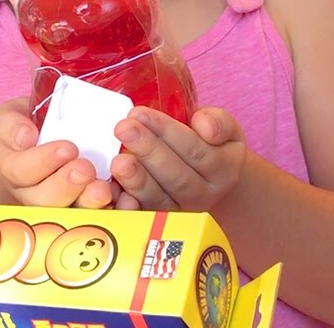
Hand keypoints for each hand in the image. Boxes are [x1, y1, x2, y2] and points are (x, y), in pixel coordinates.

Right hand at [0, 97, 115, 207]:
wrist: (33, 142)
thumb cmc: (20, 128)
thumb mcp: (6, 118)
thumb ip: (10, 125)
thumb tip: (25, 137)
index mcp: (11, 170)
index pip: (21, 171)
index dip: (44, 162)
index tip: (67, 147)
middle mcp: (32, 194)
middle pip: (45, 200)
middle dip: (66, 186)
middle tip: (85, 168)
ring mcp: (59, 203)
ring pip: (71, 213)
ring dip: (89, 203)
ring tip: (104, 188)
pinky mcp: (84, 206)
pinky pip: (98, 215)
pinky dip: (114, 210)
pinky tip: (126, 200)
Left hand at [111, 107, 246, 211]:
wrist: (207, 179)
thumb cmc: (207, 144)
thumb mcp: (223, 129)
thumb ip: (218, 123)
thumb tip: (204, 125)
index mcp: (223, 169)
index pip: (194, 150)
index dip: (166, 132)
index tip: (139, 113)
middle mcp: (203, 195)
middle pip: (176, 177)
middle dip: (148, 150)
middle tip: (123, 128)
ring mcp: (179, 211)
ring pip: (158, 199)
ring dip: (135, 180)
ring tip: (118, 161)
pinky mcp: (156, 222)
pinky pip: (140, 215)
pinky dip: (124, 204)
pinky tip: (110, 187)